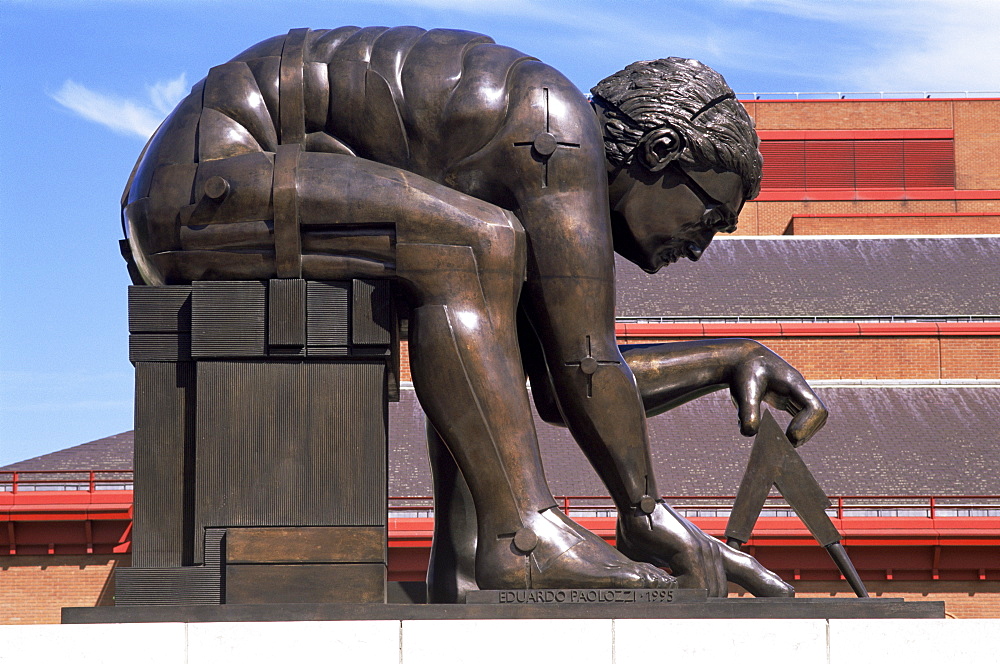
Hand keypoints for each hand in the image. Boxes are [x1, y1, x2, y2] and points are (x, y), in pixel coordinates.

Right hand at [617, 502, 792, 596]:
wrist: (635, 503)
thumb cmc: (642, 529)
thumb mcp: (658, 560)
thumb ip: (667, 579)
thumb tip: (663, 596)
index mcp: (709, 551)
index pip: (747, 568)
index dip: (767, 582)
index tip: (787, 594)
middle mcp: (713, 550)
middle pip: (723, 592)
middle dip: (720, 609)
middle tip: (729, 620)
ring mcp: (705, 549)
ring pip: (711, 592)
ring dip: (691, 600)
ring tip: (670, 596)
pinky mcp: (692, 549)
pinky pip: (695, 584)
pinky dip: (681, 592)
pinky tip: (665, 586)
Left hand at [729, 342, 826, 445]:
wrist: (738, 360)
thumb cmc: (742, 372)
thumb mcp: (742, 391)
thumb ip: (747, 412)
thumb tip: (751, 433)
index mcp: (793, 383)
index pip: (816, 408)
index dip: (807, 426)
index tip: (788, 436)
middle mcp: (798, 388)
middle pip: (820, 414)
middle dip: (807, 431)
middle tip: (787, 443)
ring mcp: (795, 394)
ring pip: (814, 416)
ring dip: (804, 432)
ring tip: (784, 442)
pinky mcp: (787, 400)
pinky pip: (802, 416)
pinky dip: (796, 429)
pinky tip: (777, 436)